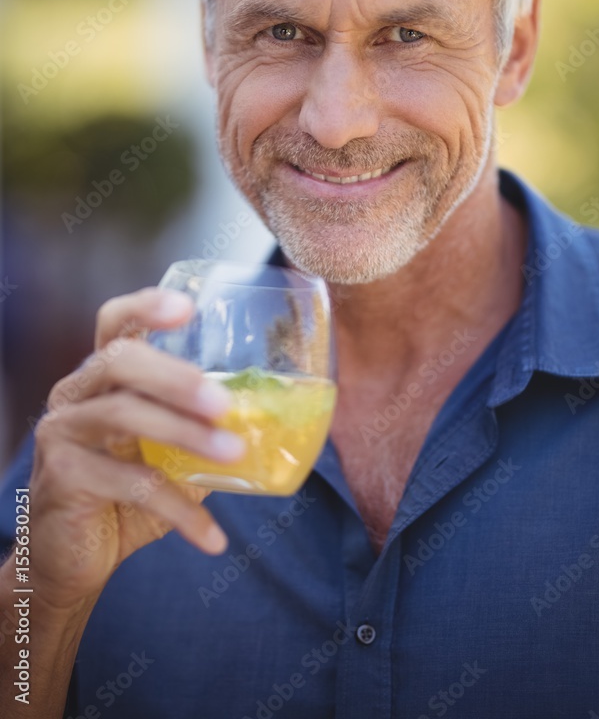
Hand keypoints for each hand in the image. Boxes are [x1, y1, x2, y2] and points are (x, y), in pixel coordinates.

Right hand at [26, 288, 243, 611]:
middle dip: (176, 376)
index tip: (189, 308)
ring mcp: (63, 432)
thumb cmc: (123, 495)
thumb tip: (269, 418)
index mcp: (103, 376)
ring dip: (185, 434)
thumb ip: (199, 429)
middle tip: (224, 404)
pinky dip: (179, 510)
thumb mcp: (165, 453)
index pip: (115, 323)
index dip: (146, 306)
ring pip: (122, 414)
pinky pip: (128, 484)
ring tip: (234, 455)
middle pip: (119, 360)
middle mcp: (76, 393)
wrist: (71, 559)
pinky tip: (212, 536)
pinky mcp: (62, 477)